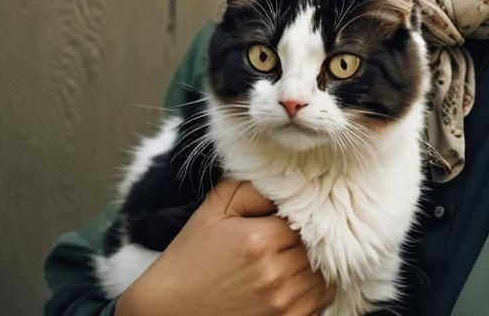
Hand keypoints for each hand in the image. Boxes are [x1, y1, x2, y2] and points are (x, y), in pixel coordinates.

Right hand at [115, 178, 334, 315]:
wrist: (166, 311)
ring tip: (295, 256)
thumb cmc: (190, 258)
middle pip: (316, 247)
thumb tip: (283, 185)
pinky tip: (299, 280)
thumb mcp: (214, 210)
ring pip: (322, 275)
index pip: (305, 218)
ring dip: (314, 264)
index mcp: (260, 241)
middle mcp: (274, 275)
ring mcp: (280, 306)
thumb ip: (251, 189)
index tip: (290, 215)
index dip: (300, 215)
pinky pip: (319, 303)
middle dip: (308, 239)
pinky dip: (316, 289)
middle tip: (292, 235)